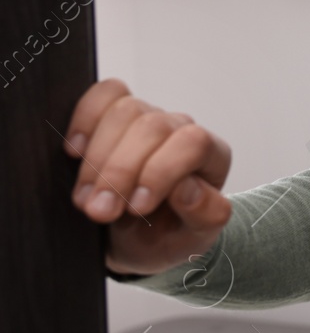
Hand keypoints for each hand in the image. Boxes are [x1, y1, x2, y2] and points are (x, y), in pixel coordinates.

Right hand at [63, 79, 232, 276]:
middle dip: (120, 172)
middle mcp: (181, 130)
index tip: (136, 208)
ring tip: (86, 199)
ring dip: (97, 159)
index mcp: (211, 156)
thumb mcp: (193, 238)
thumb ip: (205, 214)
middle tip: (100, 211)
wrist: (137, 238)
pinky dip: (84, 119)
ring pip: (126, 110)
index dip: (161, 171)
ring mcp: (148, 118)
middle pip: (153, 127)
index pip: (194, 143)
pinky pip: (104, 93)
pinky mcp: (116, 114)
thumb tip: (187, 188)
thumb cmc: (169, 235)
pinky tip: (75, 153)